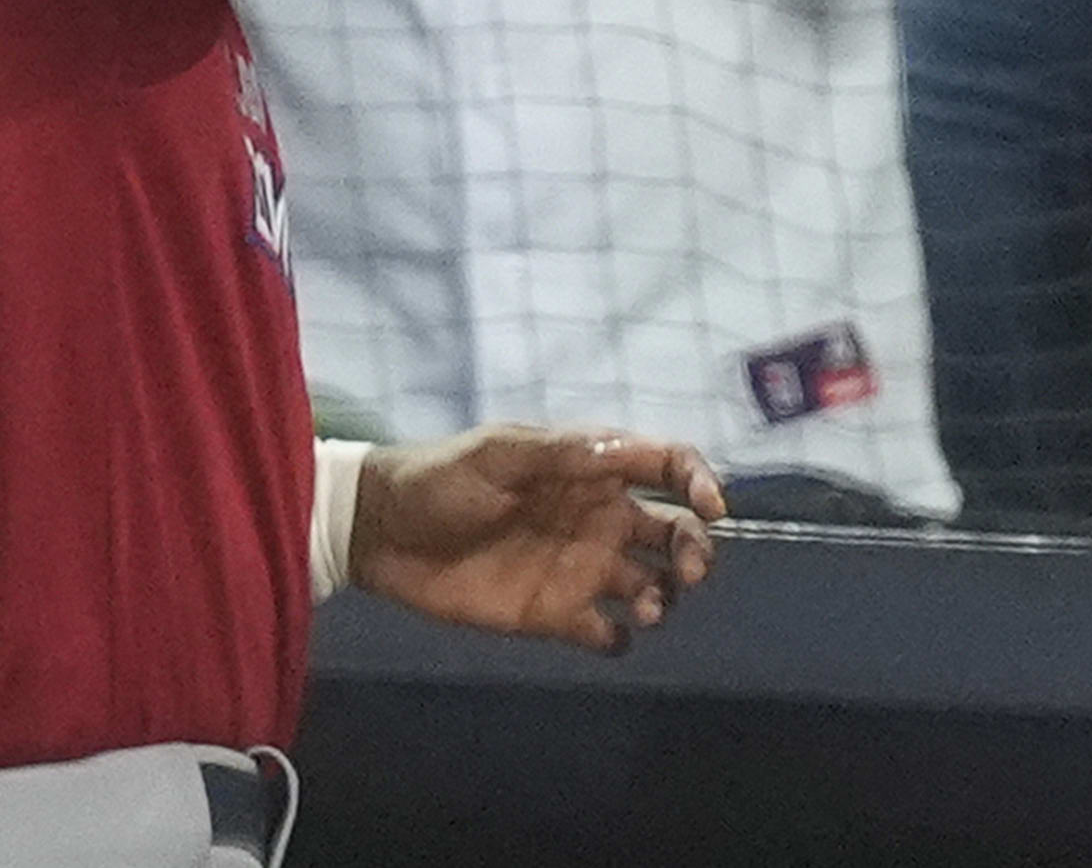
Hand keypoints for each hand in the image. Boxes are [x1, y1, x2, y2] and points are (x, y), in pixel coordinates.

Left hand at [351, 425, 726, 655]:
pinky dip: (620, 639)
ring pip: (651, 584)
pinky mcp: (553, 615)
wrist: (379, 533)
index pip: (668, 467)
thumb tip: (627, 452)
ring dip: (665, 597)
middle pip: (674, 533)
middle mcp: (599, 518)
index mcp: (593, 470)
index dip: (699, 482)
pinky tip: (611, 637)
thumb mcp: (499, 453)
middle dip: (696, 552)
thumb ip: (561, 454)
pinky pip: (606, 632)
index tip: (712, 508)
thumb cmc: (440, 478)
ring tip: (647, 608)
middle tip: (689, 575)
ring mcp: (580, 568)